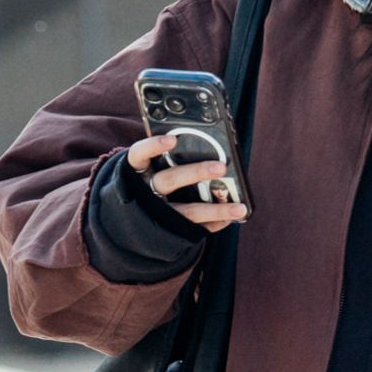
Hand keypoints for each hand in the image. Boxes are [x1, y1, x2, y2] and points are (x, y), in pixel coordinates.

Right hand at [126, 133, 249, 230]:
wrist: (131, 223)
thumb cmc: (150, 183)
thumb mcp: (151, 170)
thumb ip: (170, 159)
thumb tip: (211, 148)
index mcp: (139, 171)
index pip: (139, 154)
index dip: (153, 147)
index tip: (172, 140)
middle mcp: (146, 192)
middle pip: (169, 180)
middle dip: (195, 173)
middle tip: (221, 167)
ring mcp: (157, 214)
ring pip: (187, 211)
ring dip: (216, 209)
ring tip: (240, 208)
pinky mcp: (169, 230)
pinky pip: (193, 228)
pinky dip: (213, 224)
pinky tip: (229, 219)